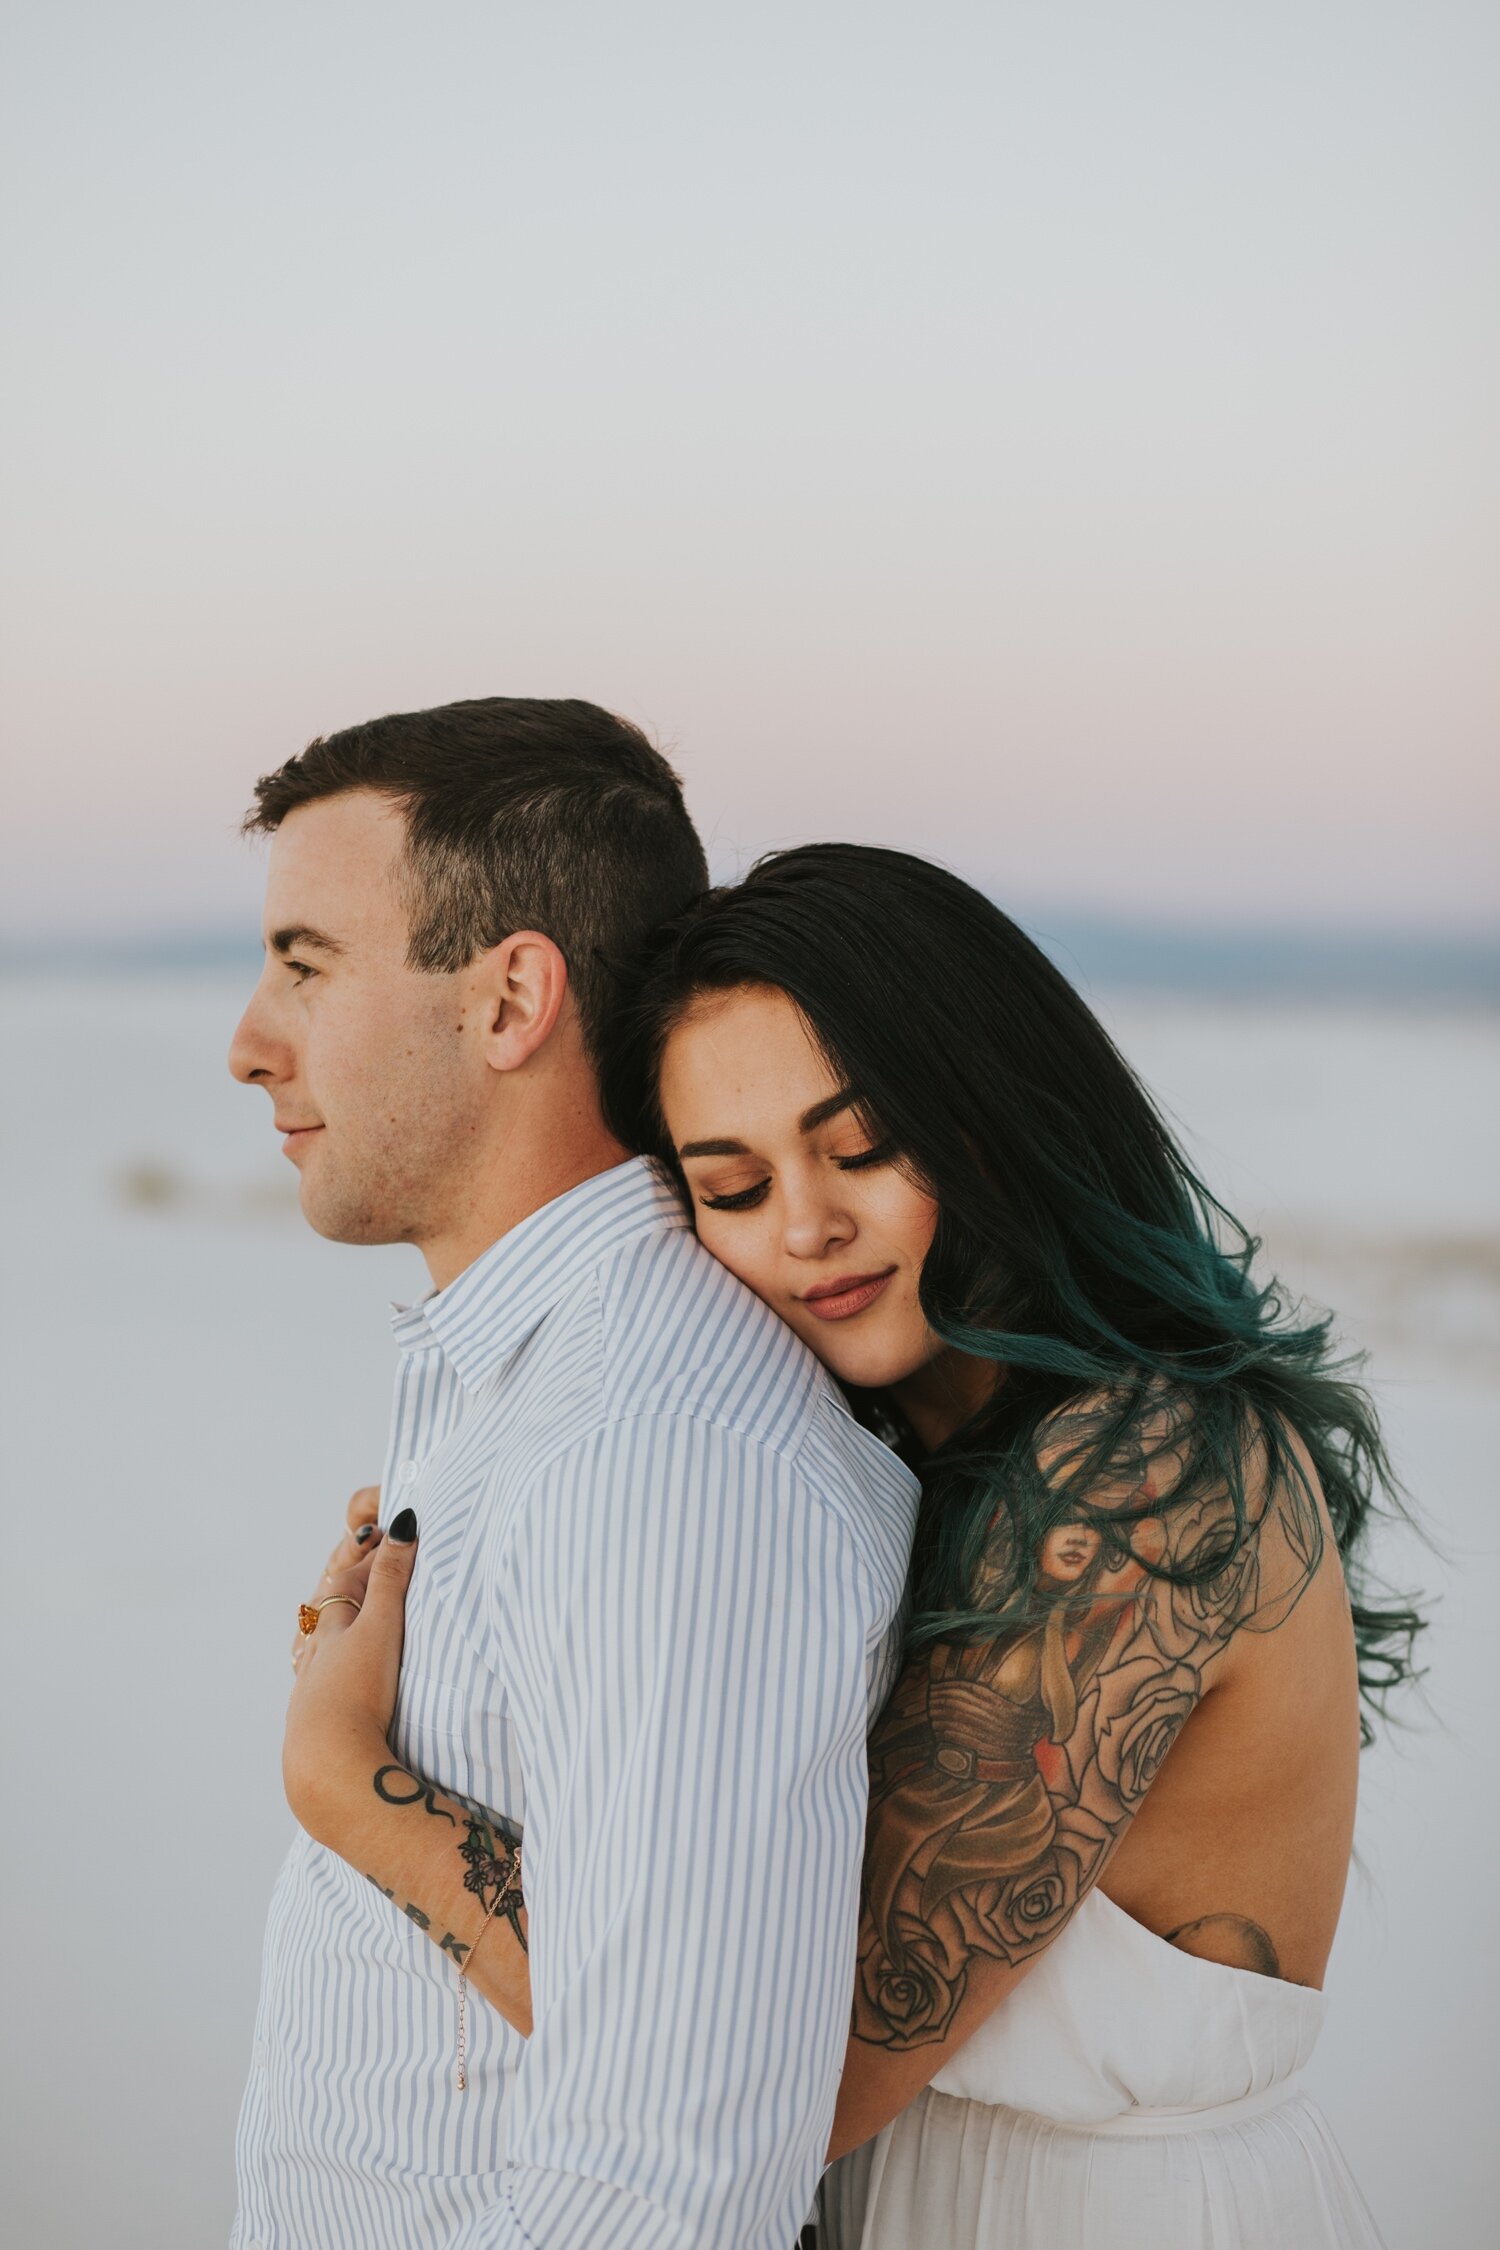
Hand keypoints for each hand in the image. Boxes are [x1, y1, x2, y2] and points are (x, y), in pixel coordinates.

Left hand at [283, 1510, 418, 1847]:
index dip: (374, 1557)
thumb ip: (393, 1578)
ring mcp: (312, 1690)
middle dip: (352, 1588)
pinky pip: (321, 1685)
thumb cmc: (355, 1692)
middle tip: (376, 1567)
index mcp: (329, 1626)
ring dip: (338, 1631)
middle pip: (329, 1611)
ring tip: (351, 1622)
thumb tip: (403, 1523)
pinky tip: (338, 1685)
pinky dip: (333, 1671)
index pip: (349, 1578)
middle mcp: (315, 1654)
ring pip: (319, 1649)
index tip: (398, 1538)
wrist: (330, 1767)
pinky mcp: (318, 1724)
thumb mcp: (380, 1628)